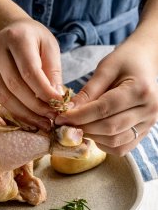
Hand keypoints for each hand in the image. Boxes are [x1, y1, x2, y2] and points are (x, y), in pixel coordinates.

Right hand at [0, 18, 63, 130]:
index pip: (29, 71)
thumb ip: (53, 72)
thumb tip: (56, 100)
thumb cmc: (33, 40)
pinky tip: (29, 116)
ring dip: (24, 113)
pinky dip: (14, 110)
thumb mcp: (49, 47)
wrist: (10, 30)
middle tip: (51, 118)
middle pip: (14, 86)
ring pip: (4, 96)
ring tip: (41, 122)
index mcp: (16, 38)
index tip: (59, 105)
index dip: (44, 91)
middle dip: (35, 106)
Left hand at [55, 40, 157, 155]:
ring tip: (76, 127)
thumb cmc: (125, 62)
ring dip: (91, 137)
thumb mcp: (105, 69)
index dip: (79, 116)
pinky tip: (92, 131)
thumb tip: (68, 112)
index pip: (104, 109)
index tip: (60, 118)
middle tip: (63, 125)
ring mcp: (148, 124)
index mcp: (140, 90)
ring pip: (114, 142)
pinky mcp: (143, 133)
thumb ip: (87, 91)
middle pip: (109, 128)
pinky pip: (120, 148)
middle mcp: (149, 110)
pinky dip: (102, 143)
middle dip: (82, 128)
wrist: (145, 64)